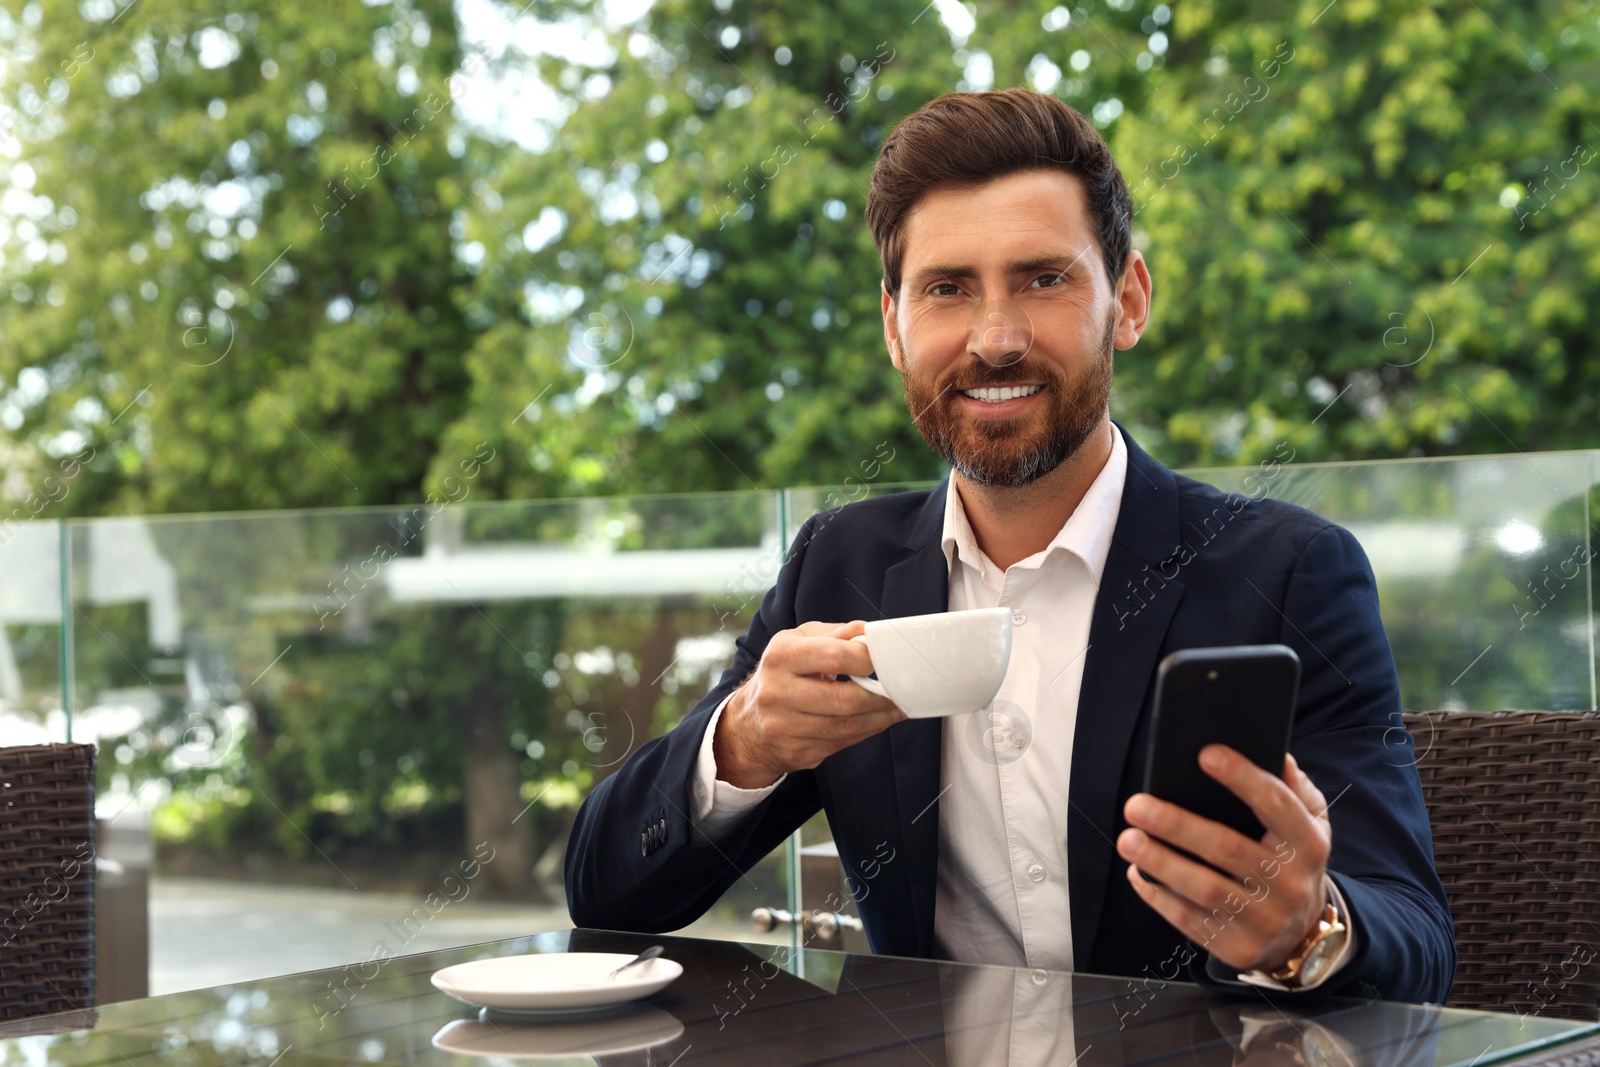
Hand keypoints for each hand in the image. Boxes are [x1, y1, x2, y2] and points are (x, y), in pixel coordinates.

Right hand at [713, 620, 904, 788]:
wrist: (749, 724)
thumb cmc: (782, 674)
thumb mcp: (797, 642)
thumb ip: (833, 633)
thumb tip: (866, 631)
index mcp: (780, 657)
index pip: (833, 656)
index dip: (865, 658)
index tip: (881, 659)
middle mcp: (776, 692)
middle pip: (843, 699)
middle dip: (879, 695)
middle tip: (899, 689)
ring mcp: (784, 727)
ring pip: (846, 726)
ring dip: (880, 717)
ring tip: (896, 706)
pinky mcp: (797, 752)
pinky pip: (842, 743)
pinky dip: (867, 731)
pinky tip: (879, 721)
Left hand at [1116, 747, 1332, 973]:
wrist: (1303, 936)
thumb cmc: (1292, 863)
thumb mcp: (1311, 825)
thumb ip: (1295, 790)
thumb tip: (1279, 757)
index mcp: (1308, 844)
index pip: (1276, 805)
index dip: (1242, 778)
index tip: (1205, 755)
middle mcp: (1290, 884)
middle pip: (1228, 848)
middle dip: (1177, 825)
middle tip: (1137, 805)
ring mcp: (1265, 920)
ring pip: (1205, 888)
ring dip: (1161, 862)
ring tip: (1128, 839)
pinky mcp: (1238, 948)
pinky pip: (1190, 920)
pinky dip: (1158, 895)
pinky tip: (1138, 872)